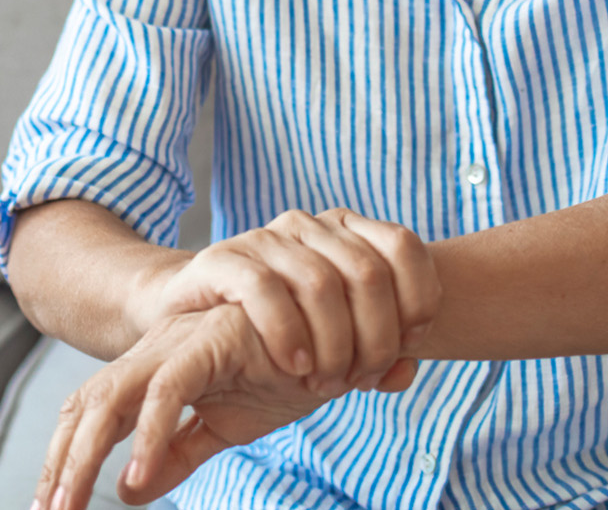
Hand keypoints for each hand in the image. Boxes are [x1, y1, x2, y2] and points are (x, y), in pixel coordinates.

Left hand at [35, 304, 417, 509]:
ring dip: (85, 453)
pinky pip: (169, 389)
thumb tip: (127, 489)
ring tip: (72, 503)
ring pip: (111, 398)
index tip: (50, 507)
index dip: (64, 459)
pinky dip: (150, 433)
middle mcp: (154, 356)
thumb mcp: (219, 428)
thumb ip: (174, 455)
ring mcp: (177, 346)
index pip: (89, 416)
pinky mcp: (210, 342)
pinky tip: (138, 473)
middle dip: (60, 462)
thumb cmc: (278, 375)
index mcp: (151, 373)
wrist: (335, 338)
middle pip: (86, 406)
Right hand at [127, 208, 439, 398]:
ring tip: (325, 383)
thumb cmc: (274, 334)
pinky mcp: (222, 260)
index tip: (409, 345)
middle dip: (375, 338)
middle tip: (360, 380)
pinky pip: (263, 289)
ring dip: (333, 345)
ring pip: (321, 283)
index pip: (403, 246)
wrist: (189, 323)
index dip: (418, 299)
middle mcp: (308, 226)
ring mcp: (264, 239)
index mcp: (344, 231)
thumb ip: (376, 357)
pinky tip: (293, 364)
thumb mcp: (336, 345)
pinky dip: (287, 333)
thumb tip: (408, 371)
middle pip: (369, 273)